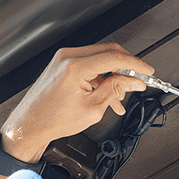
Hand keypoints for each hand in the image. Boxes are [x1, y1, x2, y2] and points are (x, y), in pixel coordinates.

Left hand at [0, 42, 154, 162]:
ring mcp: (63, 59)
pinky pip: (87, 66)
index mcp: (76, 66)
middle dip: (125, 68)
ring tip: (119, 98)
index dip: (136, 64)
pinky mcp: (61, 65)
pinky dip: (99, 78)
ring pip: (99, 60)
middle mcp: (68, 57)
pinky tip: (106, 95)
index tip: (147, 71)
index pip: (115, 57)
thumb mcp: (92, 109)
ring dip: (112, 76)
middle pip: (108, 52)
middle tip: (136, 82)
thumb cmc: (53, 120)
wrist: (31, 125)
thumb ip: (115, 90)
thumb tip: (132, 81)